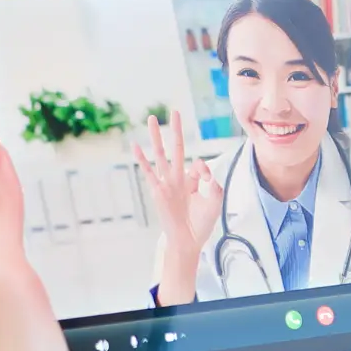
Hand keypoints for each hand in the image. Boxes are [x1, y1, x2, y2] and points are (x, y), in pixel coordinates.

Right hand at [134, 112, 222, 258]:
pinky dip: (141, 158)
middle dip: (176, 130)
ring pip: (161, 154)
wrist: (188, 240)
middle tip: (175, 111)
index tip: (207, 178)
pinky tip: (135, 145)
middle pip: (177, 148)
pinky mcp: (158, 190)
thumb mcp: (215, 201)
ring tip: (152, 119)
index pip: (198, 164)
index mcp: (193, 180)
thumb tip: (204, 167)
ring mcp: (167, 182)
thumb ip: (213, 183)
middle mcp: (179, 178)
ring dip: (157, 137)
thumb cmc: (202, 223)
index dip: (203, 169)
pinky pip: (148, 171)